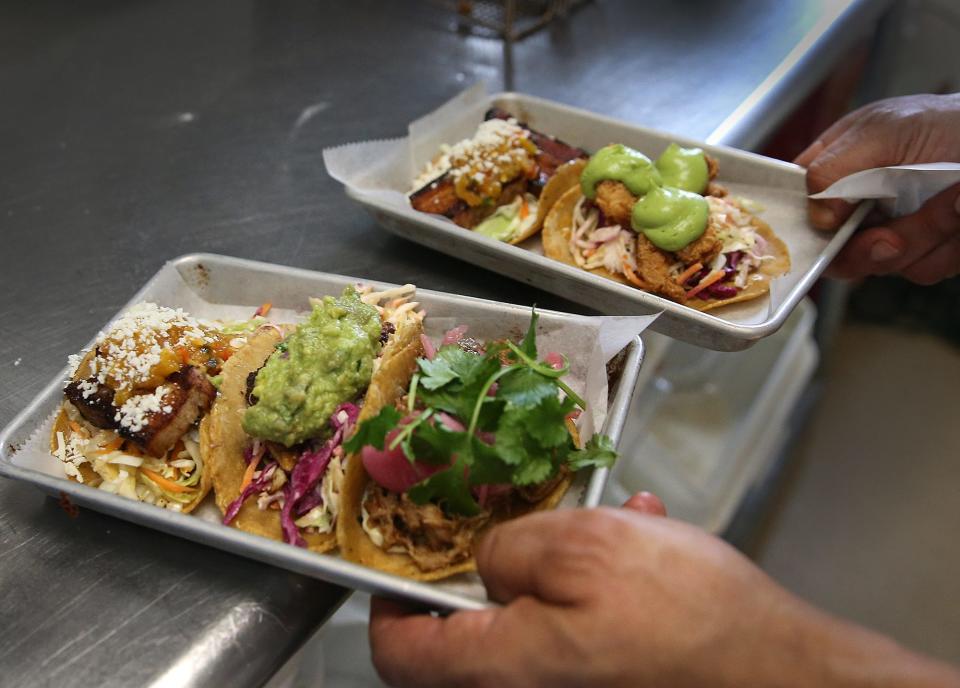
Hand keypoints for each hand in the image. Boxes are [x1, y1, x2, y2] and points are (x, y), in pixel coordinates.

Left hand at [369, 493, 959, 687]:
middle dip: (496, 562)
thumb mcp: (585, 548)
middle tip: (522, 520)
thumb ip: (509, 549)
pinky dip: (596, 583)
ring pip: (531, 618)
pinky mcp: (611, 677)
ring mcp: (570, 687)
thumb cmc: (688, 615)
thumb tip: (484, 561)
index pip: (398, 652)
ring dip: (558, 561)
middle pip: (466, 632)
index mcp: (503, 668)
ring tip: (608, 521)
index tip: (405, 556)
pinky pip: (580, 627)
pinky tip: (643, 538)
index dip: (389, 599)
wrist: (783, 673)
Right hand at [795, 93, 959, 283]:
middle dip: (868, 248)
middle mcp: (863, 204)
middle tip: (891, 237)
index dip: (804, 227)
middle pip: (837, 252)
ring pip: (885, 264)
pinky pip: (926, 269)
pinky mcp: (932, 249)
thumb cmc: (951, 121)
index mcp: (840, 170)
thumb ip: (836, 168)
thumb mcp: (884, 129)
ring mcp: (897, 229)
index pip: (799, 207)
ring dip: (923, 237)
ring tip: (954, 200)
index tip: (826, 232)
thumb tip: (817, 215)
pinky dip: (948, 246)